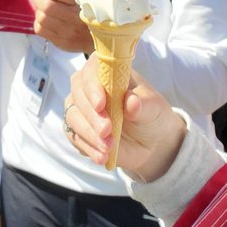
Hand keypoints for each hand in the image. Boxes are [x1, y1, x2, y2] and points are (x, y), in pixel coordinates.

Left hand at [30, 0, 92, 53]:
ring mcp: (70, 32)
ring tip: (44, 9)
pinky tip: (46, 20)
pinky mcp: (63, 43)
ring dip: (39, 11)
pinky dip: (39, 22)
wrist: (105, 36)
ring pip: (42, 18)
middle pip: (48, 6)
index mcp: (84, 2)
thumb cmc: (90, 9)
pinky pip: (40, 30)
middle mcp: (77, 18)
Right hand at [65, 61, 186, 181]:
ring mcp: (82, 108)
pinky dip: (87, 148)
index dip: (92, 86)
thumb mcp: (154, 108)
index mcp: (108, 72)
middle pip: (78, 94)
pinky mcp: (79, 130)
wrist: (152, 141)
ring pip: (73, 117)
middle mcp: (90, 87)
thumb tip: (131, 101)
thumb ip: (142, 104)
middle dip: (91, 115)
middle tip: (107, 130)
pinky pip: (74, 137)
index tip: (101, 104)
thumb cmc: (152, 114)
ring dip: (89, 133)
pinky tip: (102, 157)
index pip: (91, 70)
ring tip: (108, 147)